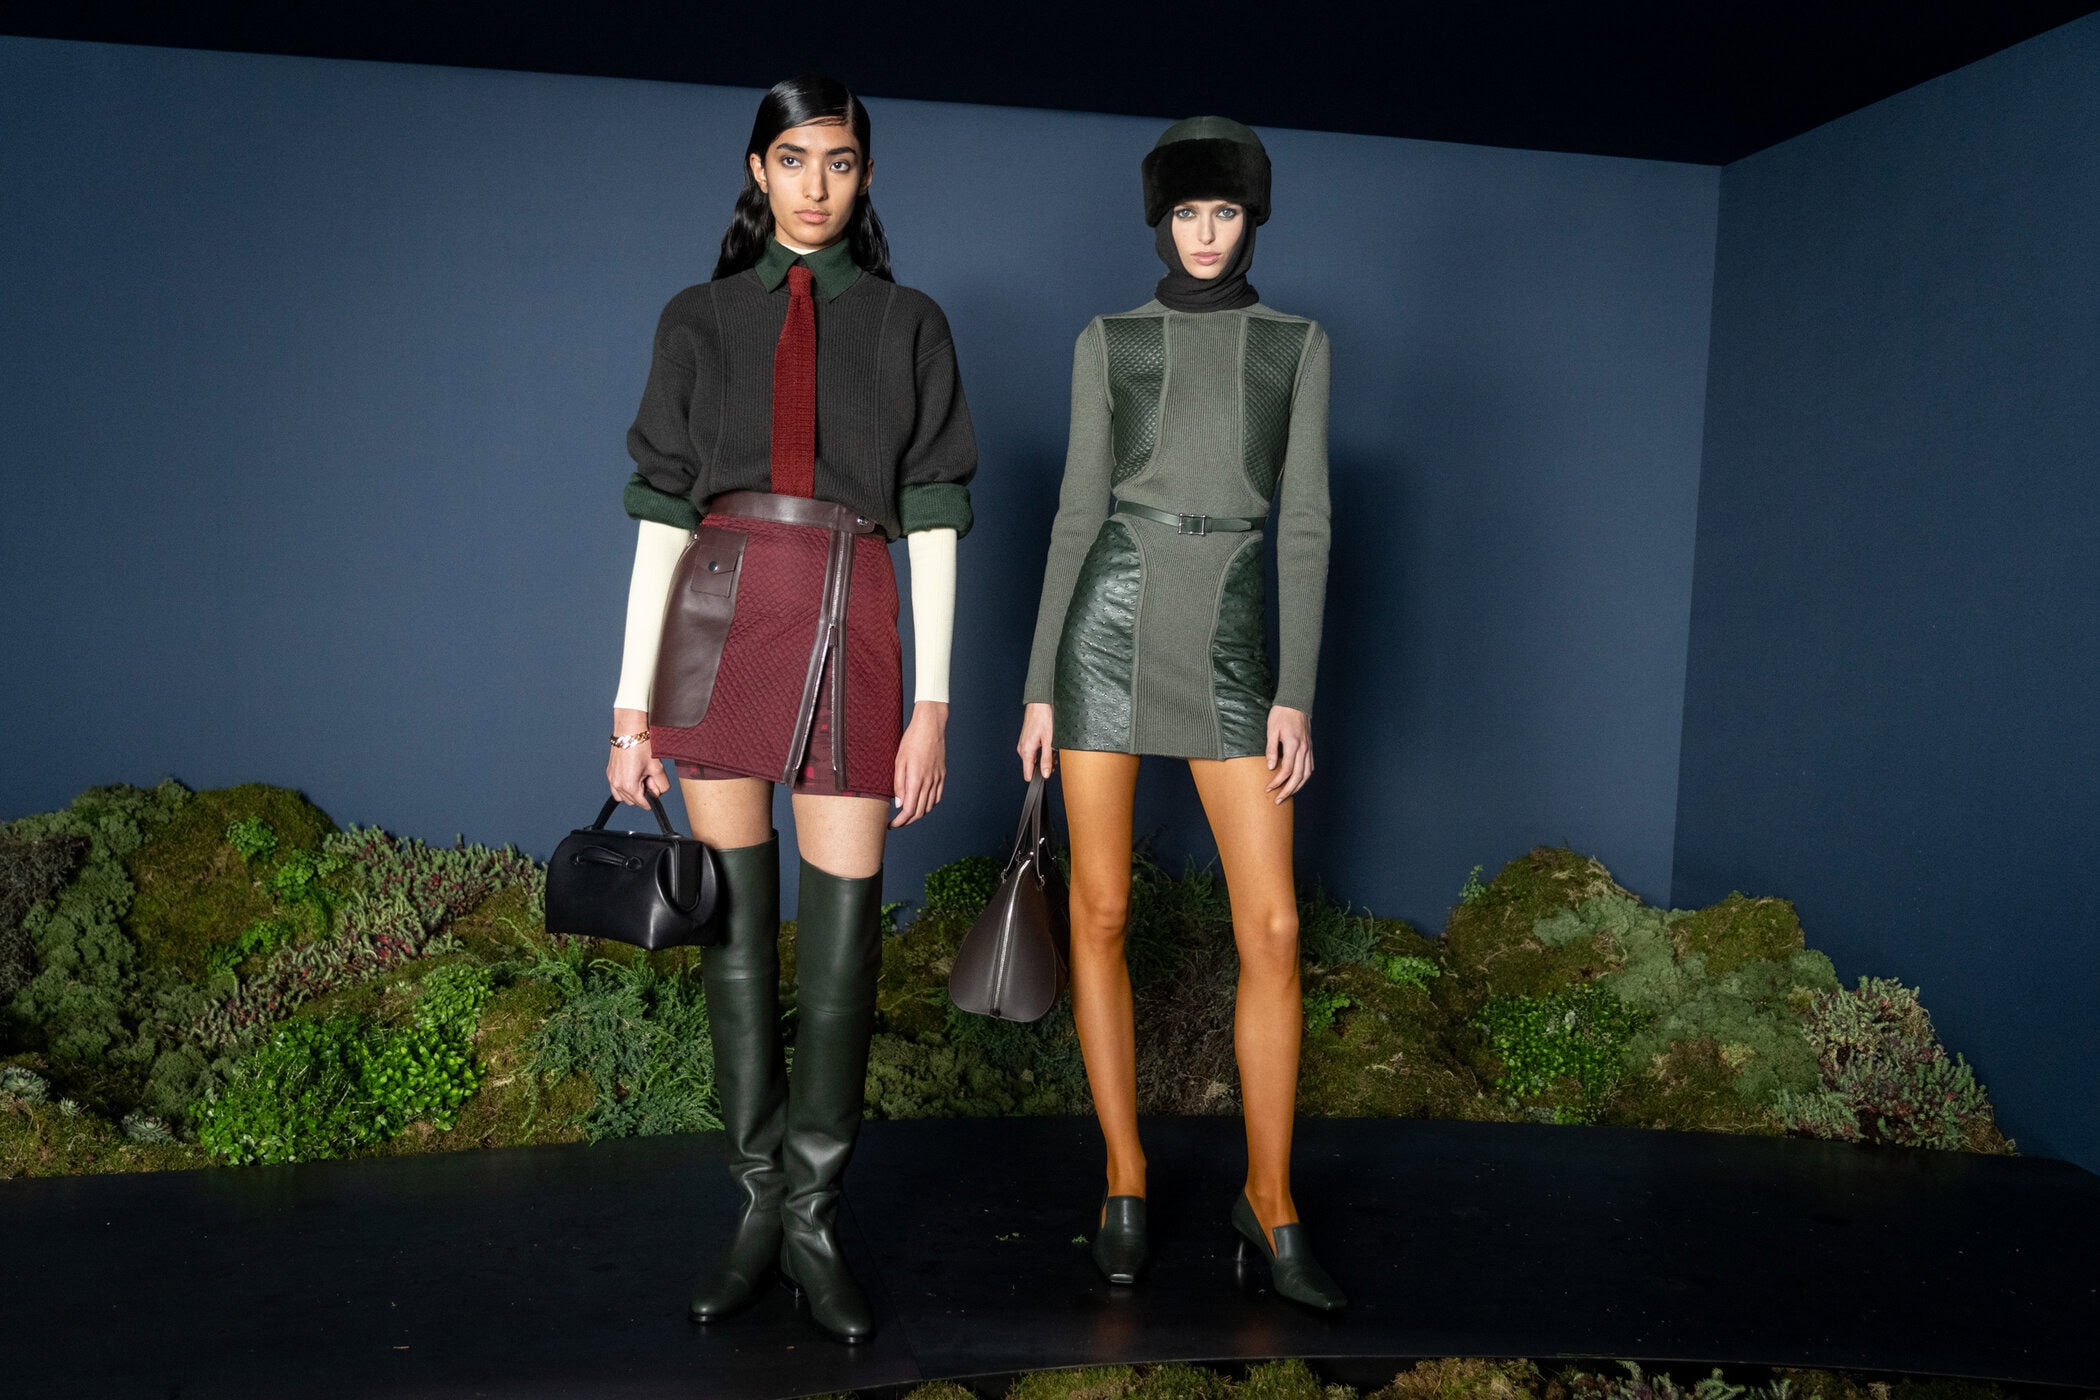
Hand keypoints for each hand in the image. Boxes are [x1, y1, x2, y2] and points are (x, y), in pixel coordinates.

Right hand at [606, 707, 668, 806]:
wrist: (629, 730)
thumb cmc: (641, 746)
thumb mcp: (657, 767)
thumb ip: (662, 784)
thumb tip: (659, 792)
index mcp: (629, 785)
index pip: (643, 803)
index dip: (652, 798)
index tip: (655, 786)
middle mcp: (617, 784)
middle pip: (633, 801)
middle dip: (643, 794)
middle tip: (649, 777)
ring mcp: (611, 779)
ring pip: (623, 796)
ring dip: (633, 792)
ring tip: (641, 776)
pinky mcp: (610, 772)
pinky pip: (616, 787)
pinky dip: (625, 786)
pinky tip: (634, 774)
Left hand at [891, 700, 947, 827]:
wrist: (930, 727)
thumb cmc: (912, 741)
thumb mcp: (899, 761)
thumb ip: (899, 784)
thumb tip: (899, 804)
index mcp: (917, 780)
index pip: (910, 810)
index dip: (900, 821)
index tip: (891, 825)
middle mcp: (929, 782)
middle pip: (920, 812)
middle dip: (907, 821)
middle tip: (896, 823)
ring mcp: (938, 779)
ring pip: (929, 806)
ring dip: (918, 814)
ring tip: (907, 814)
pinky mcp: (942, 775)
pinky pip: (937, 797)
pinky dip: (929, 805)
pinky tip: (922, 803)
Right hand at [1016, 702, 1055, 780]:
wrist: (1039, 704)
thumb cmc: (1043, 718)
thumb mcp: (1049, 741)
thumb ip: (1047, 759)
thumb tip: (1046, 774)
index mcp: (1026, 751)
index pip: (1028, 774)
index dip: (1038, 777)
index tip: (1047, 775)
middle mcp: (1022, 749)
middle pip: (1033, 767)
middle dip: (1044, 766)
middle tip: (1054, 757)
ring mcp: (1023, 744)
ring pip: (1034, 759)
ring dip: (1044, 757)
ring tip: (1052, 748)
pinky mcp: (1026, 740)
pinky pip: (1033, 752)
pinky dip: (1041, 751)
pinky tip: (1048, 744)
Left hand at [1264, 705, 1312, 803]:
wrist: (1296, 701)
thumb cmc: (1281, 714)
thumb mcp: (1271, 730)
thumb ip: (1271, 749)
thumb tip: (1270, 767)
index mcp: (1293, 745)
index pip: (1286, 770)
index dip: (1277, 782)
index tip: (1268, 789)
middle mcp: (1304, 749)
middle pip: (1298, 776)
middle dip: (1288, 791)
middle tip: (1278, 800)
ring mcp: (1308, 748)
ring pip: (1306, 774)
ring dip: (1298, 787)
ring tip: (1287, 795)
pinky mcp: (1310, 747)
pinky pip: (1310, 767)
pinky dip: (1304, 777)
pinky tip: (1298, 782)